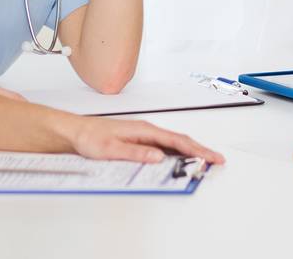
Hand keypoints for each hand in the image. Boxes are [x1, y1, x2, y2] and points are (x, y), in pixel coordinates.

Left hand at [69, 116, 224, 165]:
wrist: (76, 132)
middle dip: (200, 151)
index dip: (197, 150)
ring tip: (203, 162)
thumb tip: (158, 156)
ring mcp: (144, 135)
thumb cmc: (91, 137)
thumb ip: (135, 152)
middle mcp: (146, 130)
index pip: (177, 140)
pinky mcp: (139, 141)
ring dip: (189, 152)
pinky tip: (179, 161)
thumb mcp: (111, 148)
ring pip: (173, 144)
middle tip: (215, 161)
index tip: (211, 157)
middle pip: (180, 140)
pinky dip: (176, 154)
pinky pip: (164, 147)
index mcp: (144, 130)